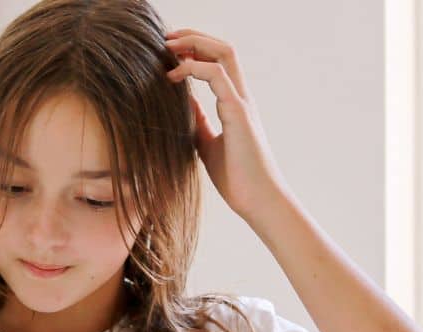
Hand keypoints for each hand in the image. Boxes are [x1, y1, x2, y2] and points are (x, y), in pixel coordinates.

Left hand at [164, 28, 287, 225]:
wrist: (257, 202)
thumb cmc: (237, 179)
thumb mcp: (207, 144)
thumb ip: (198, 121)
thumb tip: (180, 103)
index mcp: (235, 104)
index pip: (219, 62)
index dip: (195, 49)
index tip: (168, 52)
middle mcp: (241, 97)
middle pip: (223, 49)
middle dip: (194, 37)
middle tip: (165, 39)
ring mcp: (242, 103)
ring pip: (224, 54)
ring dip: (194, 44)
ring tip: (168, 48)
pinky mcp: (239, 114)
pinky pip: (218, 77)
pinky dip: (194, 68)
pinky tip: (174, 76)